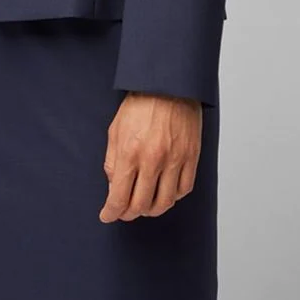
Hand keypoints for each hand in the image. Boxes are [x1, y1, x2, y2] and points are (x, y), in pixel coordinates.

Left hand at [100, 92, 201, 221]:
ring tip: (145, 206)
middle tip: (124, 212)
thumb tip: (113, 186)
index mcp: (130, 153)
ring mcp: (175, 159)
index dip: (111, 212)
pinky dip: (174, 197)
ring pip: (165, 202)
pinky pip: (184, 188)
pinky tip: (165, 192)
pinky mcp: (192, 156)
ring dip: (152, 210)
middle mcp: (153, 159)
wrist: (168, 84)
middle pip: (141, 205)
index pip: (119, 197)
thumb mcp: (115, 130)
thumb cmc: (140, 104)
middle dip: (129, 214)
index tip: (107, 215)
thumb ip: (112, 161)